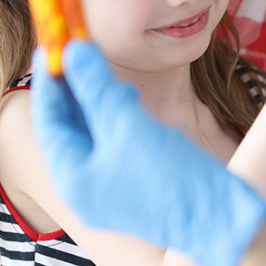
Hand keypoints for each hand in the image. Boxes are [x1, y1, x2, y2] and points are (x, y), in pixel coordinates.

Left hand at [30, 41, 265, 265]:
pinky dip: (119, 121)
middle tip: (83, 55)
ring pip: (94, 136)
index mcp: (72, 176)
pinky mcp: (133, 188)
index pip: (48, 120)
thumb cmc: (169, 175)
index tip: (52, 47)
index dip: (49, 81)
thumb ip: (97, 87)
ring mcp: (108, 191)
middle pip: (69, 128)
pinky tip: (136, 106)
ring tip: (119, 82)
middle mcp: (83, 187)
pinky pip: (114, 147)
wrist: (217, 219)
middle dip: (77, 90)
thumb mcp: (128, 123)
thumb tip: (72, 51)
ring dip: (101, 103)